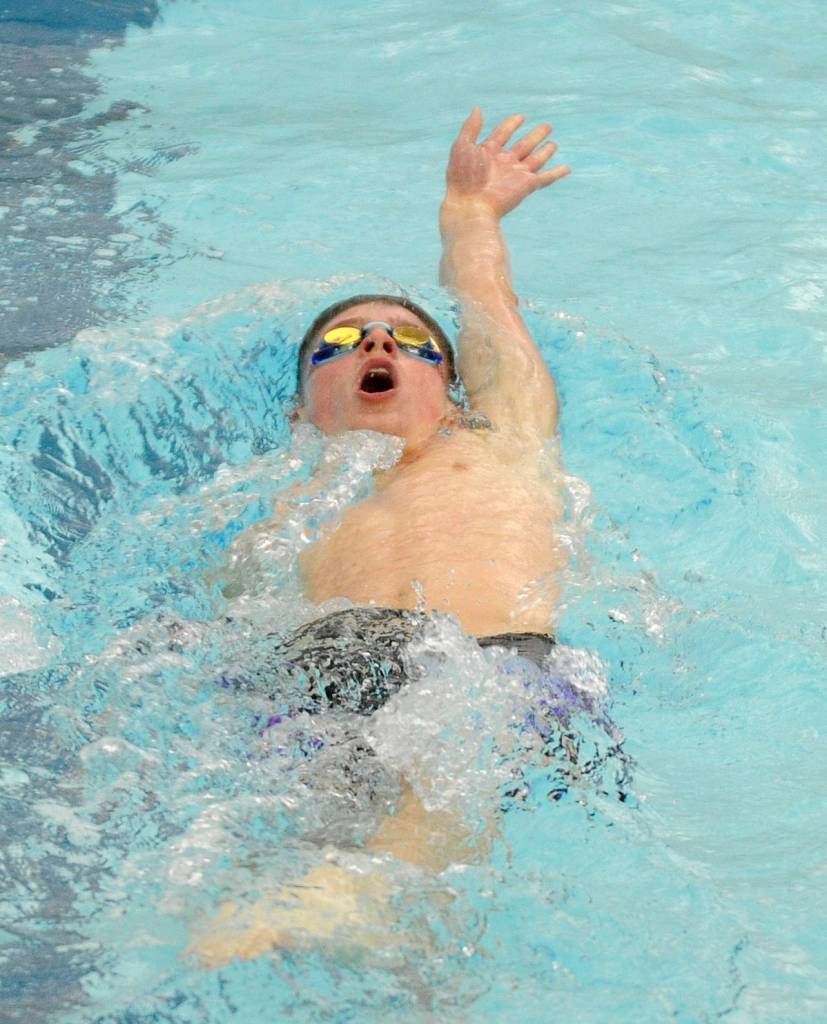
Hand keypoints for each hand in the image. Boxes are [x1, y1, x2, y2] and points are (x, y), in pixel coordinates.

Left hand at [444, 107, 569, 219]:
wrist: (469, 205)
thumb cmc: (462, 178)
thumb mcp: (462, 146)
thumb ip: (470, 128)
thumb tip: (478, 109)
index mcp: (489, 152)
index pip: (503, 133)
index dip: (511, 124)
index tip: (520, 117)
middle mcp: (504, 162)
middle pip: (524, 145)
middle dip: (535, 135)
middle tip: (548, 126)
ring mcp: (516, 174)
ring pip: (536, 159)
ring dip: (545, 151)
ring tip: (554, 144)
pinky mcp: (526, 186)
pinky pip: (545, 178)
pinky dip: (557, 173)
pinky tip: (567, 169)